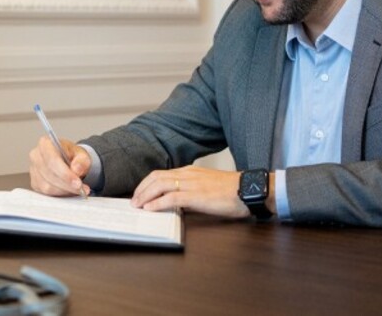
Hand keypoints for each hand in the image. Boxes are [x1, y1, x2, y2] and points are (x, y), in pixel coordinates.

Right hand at [28, 135, 90, 196]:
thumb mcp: (82, 155)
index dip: (64, 173)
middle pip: (49, 174)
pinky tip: (69, 191)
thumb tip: (76, 169)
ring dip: (64, 190)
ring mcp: (33, 170)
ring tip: (79, 190)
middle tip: (81, 188)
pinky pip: (46, 193)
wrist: (69, 161)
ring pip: (47, 186)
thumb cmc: (72, 156)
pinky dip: (60, 194)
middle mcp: (36, 156)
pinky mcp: (35, 183)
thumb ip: (81, 161)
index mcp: (45, 144)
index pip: (52, 160)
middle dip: (67, 184)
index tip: (77, 182)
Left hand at [131, 166, 265, 218]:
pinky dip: (157, 203)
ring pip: (160, 185)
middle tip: (134, 201)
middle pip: (156, 177)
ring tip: (138, 205)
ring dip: (145, 196)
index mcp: (189, 171)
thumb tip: (178, 200)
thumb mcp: (207, 185)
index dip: (147, 183)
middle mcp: (187, 174)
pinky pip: (171, 198)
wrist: (248, 189)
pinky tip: (150, 209)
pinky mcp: (196, 196)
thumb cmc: (231, 190)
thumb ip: (192, 189)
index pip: (161, 174)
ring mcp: (191, 184)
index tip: (140, 193)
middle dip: (141, 189)